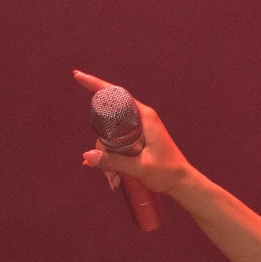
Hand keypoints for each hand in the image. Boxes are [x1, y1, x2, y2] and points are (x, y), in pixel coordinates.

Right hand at [74, 70, 193, 197]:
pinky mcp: (139, 139)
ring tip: (114, 180)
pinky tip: (111, 176)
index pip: (115, 94)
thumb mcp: (139, 168)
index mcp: (144, 116)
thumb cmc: (167, 174)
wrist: (183, 184)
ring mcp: (140, 129)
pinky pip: (118, 144)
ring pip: (112, 137)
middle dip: (102, 148)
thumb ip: (113, 162)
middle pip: (108, 122)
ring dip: (108, 159)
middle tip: (106, 172)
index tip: (77, 76)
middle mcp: (141, 118)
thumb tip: (87, 156)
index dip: (94, 84)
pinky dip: (114, 159)